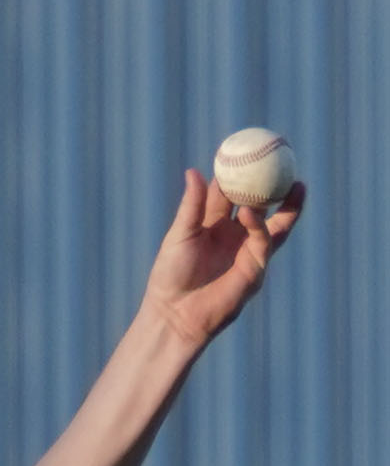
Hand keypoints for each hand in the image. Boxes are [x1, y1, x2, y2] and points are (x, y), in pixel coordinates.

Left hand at [143, 168, 305, 349]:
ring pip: (274, 223)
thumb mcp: (180, 234)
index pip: (229, 194)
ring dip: (286, 205)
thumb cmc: (170, 276)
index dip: (238, 174)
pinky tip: (251, 213)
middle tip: (282, 161)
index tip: (244, 151)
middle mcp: (233, 236)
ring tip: (296, 184)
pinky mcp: (255, 268)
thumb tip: (194, 171)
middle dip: (272, 186)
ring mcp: (246, 251)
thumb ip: (192, 205)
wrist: (174, 314)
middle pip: (259, 205)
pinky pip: (264, 241)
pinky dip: (259, 225)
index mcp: (212, 226)